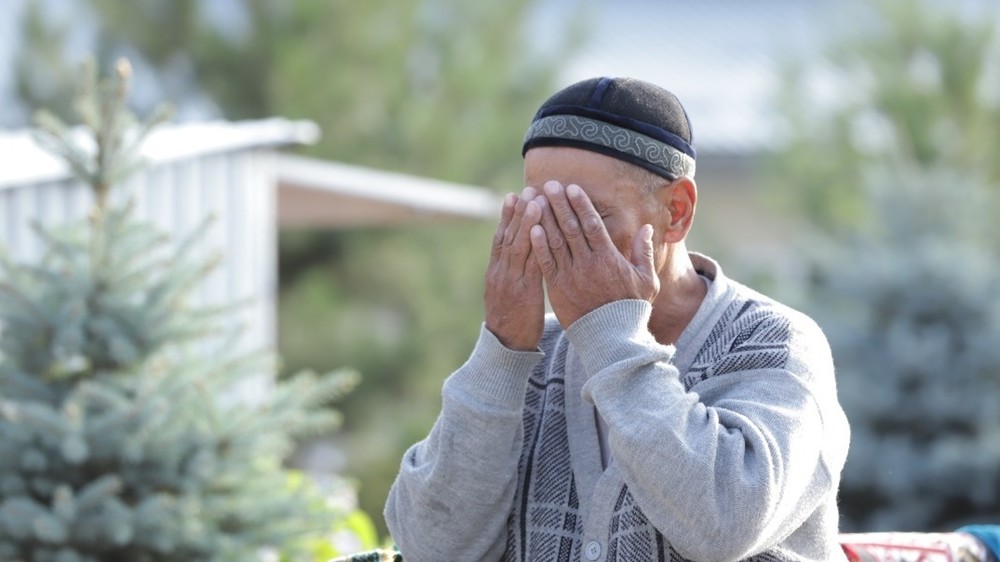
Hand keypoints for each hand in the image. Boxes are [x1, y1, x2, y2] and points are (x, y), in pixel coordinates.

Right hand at [484, 187, 544, 349]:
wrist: (505, 347)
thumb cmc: (512, 320)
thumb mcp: (507, 293)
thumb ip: (513, 274)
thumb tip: (525, 255)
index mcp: (496, 271)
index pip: (501, 237)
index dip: (507, 216)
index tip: (514, 194)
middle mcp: (500, 272)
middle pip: (509, 235)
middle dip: (518, 211)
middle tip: (527, 188)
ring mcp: (510, 281)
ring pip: (518, 246)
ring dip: (527, 222)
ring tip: (535, 200)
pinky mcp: (523, 293)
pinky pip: (529, 265)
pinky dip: (534, 247)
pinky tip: (541, 232)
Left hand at [530, 181, 659, 328]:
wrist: (611, 339)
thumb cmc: (631, 309)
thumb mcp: (646, 280)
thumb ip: (644, 252)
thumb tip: (647, 228)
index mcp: (609, 258)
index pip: (592, 225)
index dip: (581, 204)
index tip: (572, 188)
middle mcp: (588, 264)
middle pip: (571, 228)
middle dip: (559, 204)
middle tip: (549, 184)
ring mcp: (570, 276)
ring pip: (555, 241)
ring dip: (545, 218)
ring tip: (536, 200)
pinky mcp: (557, 288)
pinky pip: (546, 262)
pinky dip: (538, 245)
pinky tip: (531, 228)